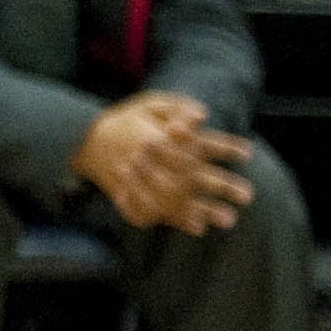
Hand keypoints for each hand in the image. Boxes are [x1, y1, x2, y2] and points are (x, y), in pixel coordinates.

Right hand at [71, 91, 257, 234]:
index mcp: (161, 135)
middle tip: (247, 195)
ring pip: (180, 198)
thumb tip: (203, 116)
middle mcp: (155, 159)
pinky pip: (158, 211)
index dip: (226, 147)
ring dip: (205, 209)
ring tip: (228, 218)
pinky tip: (197, 227)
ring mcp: (143, 180)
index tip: (247, 154)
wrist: (83, 139)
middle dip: (222, 186)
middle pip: (194, 174)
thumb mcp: (147, 103)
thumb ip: (177, 107)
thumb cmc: (122, 120)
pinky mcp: (134, 194)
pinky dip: (177, 220)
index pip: (198, 141)